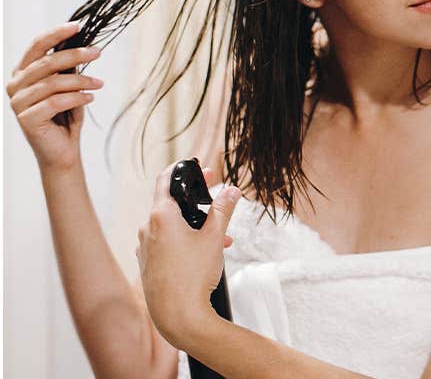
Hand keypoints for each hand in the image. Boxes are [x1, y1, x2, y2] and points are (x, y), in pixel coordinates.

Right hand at [6, 22, 102, 172]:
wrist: (62, 150)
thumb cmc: (65, 116)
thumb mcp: (69, 86)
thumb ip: (68, 67)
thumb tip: (81, 42)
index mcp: (22, 73)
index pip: (36, 46)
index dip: (56, 34)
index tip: (77, 26)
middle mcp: (15, 85)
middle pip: (46, 62)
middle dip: (75, 55)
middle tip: (98, 53)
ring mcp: (17, 103)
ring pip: (53, 83)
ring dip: (81, 81)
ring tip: (99, 84)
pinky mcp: (26, 119)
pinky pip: (54, 102)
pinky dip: (76, 98)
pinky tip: (90, 98)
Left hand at [136, 163, 238, 347]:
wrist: (178, 315)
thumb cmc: (193, 275)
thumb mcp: (215, 237)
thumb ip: (223, 209)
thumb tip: (231, 190)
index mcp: (160, 216)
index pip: (166, 180)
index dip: (183, 171)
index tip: (200, 169)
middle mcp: (147, 229)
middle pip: (171, 204)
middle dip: (198, 204)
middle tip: (218, 199)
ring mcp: (145, 248)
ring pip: (171, 227)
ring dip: (194, 226)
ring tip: (221, 238)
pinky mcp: (148, 264)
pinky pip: (166, 244)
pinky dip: (184, 242)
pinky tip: (204, 254)